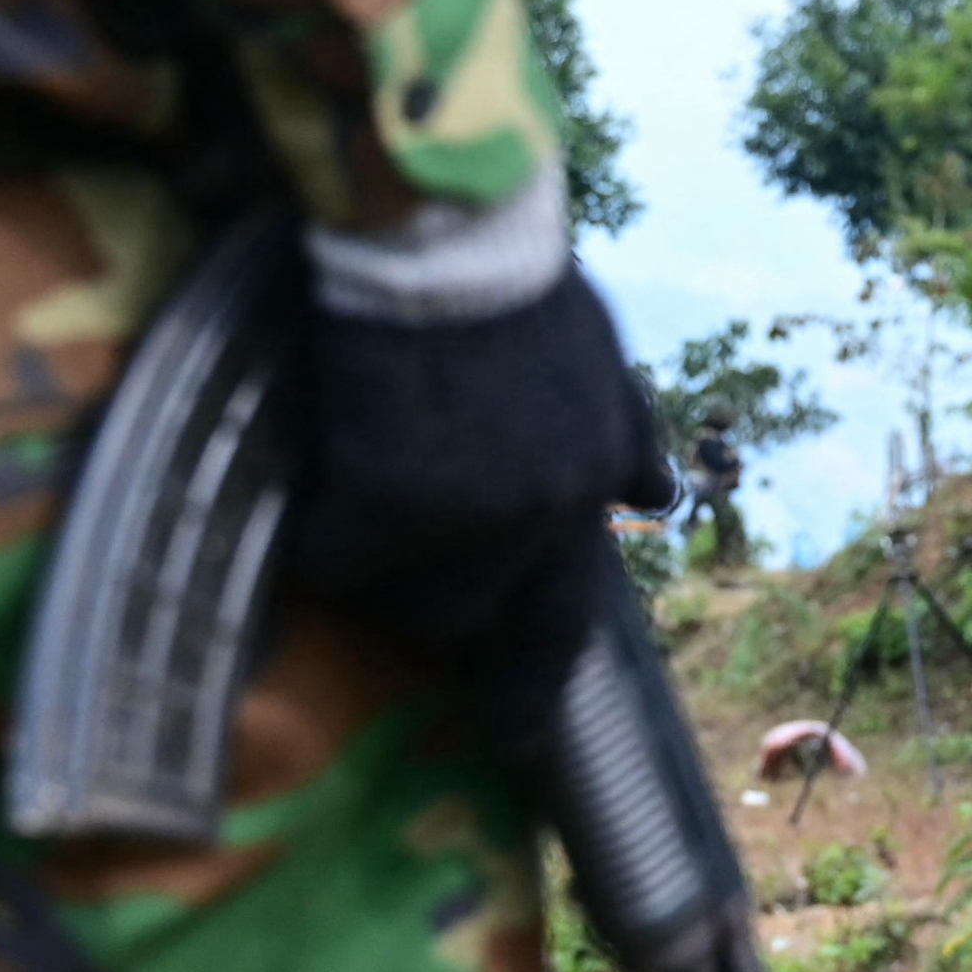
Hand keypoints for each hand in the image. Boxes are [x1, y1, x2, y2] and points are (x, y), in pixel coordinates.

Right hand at [297, 264, 670, 735]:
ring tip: (357, 502)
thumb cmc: (521, 291)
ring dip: (371, 569)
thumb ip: (623, 437)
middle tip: (397, 551)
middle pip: (463, 621)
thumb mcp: (603, 365)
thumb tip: (654, 491)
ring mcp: (460, 517)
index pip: (562, 620)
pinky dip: (318, 535)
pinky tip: (318, 487)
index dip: (529, 686)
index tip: (512, 733)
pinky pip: (332, 559)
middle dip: (428, 597)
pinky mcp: (383, 498)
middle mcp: (532, 522)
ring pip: (396, 600)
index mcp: (582, 496)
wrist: (446, 238)